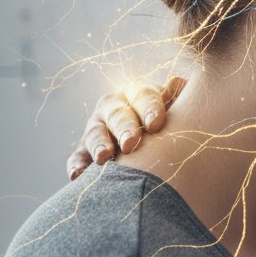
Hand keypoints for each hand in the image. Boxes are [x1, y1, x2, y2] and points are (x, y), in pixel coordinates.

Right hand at [66, 77, 185, 179]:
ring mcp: (96, 127)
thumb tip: (177, 81)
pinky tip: (78, 175)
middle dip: (124, 128)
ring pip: (95, 134)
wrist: (155, 143)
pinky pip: (78, 156)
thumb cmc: (170, 122)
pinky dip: (77, 165)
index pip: (143, 95)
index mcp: (138, 92)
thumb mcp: (175, 107)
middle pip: (117, 114)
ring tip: (104, 158)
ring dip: (99, 145)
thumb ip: (177, 98)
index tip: (156, 124)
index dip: (150, 108)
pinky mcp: (84, 150)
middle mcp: (114, 107)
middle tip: (130, 143)